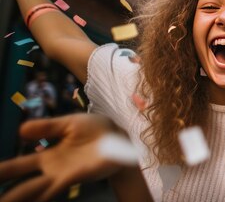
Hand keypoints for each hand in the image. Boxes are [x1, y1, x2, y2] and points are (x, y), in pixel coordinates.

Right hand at [0, 114, 126, 201]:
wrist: (120, 136)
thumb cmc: (96, 130)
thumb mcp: (69, 123)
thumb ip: (47, 127)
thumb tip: (20, 130)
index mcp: (48, 156)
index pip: (18, 167)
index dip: (2, 172)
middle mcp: (51, 170)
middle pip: (21, 185)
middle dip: (7, 194)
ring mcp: (62, 176)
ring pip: (33, 192)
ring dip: (17, 198)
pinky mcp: (74, 177)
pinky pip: (51, 191)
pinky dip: (39, 197)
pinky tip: (32, 201)